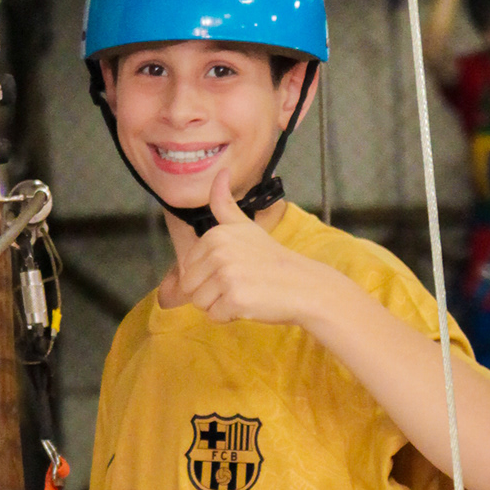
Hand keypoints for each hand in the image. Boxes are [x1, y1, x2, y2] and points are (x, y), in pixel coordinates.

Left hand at [169, 172, 323, 327]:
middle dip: (210, 293)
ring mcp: (226, 276)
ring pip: (200, 304)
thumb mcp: (245, 226)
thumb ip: (224, 203)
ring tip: (244, 293)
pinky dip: (230, 316)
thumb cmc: (270, 258)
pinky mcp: (235, 299)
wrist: (301, 284)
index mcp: (215, 235)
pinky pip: (215, 317)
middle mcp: (218, 253)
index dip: (208, 276)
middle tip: (238, 284)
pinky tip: (249, 304)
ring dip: (219, 305)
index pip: (187, 268)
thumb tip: (220, 173)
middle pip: (190, 288)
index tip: (234, 269)